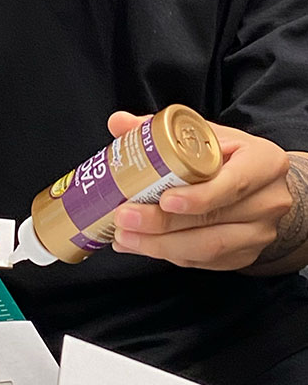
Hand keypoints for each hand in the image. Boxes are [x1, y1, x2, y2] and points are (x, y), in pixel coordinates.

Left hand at [108, 111, 291, 269]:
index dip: (199, 196)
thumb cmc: (230, 154)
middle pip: (213, 220)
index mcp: (263, 163)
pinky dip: (166, 255)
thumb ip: (160, 129)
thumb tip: (119, 123)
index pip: (233, 184)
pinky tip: (137, 245)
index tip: (165, 200)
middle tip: (125, 217)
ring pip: (207, 248)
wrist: (262, 183)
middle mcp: (267, 201)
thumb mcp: (205, 134)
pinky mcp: (243, 256)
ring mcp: (258, 234)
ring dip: (159, 245)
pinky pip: (202, 261)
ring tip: (124, 236)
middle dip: (164, 223)